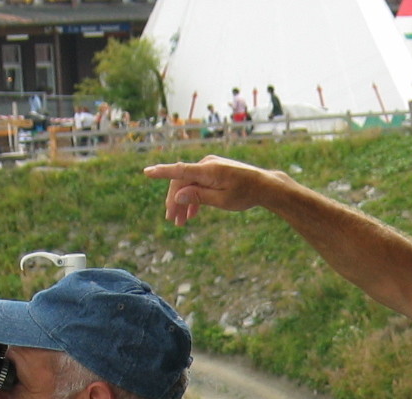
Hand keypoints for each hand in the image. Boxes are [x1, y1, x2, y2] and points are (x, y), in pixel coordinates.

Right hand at [143, 156, 274, 225]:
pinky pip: (199, 183)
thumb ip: (198, 197)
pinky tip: (191, 214)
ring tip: (181, 222)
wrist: (264, 186)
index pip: (179, 170)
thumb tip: (178, 196)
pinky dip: (194, 198)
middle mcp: (207, 164)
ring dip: (184, 202)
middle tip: (172, 219)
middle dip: (175, 201)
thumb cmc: (245, 194)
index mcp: (208, 170)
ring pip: (190, 184)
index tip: (146, 172)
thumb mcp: (222, 200)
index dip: (162, 172)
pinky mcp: (215, 171)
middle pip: (182, 181)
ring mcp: (210, 167)